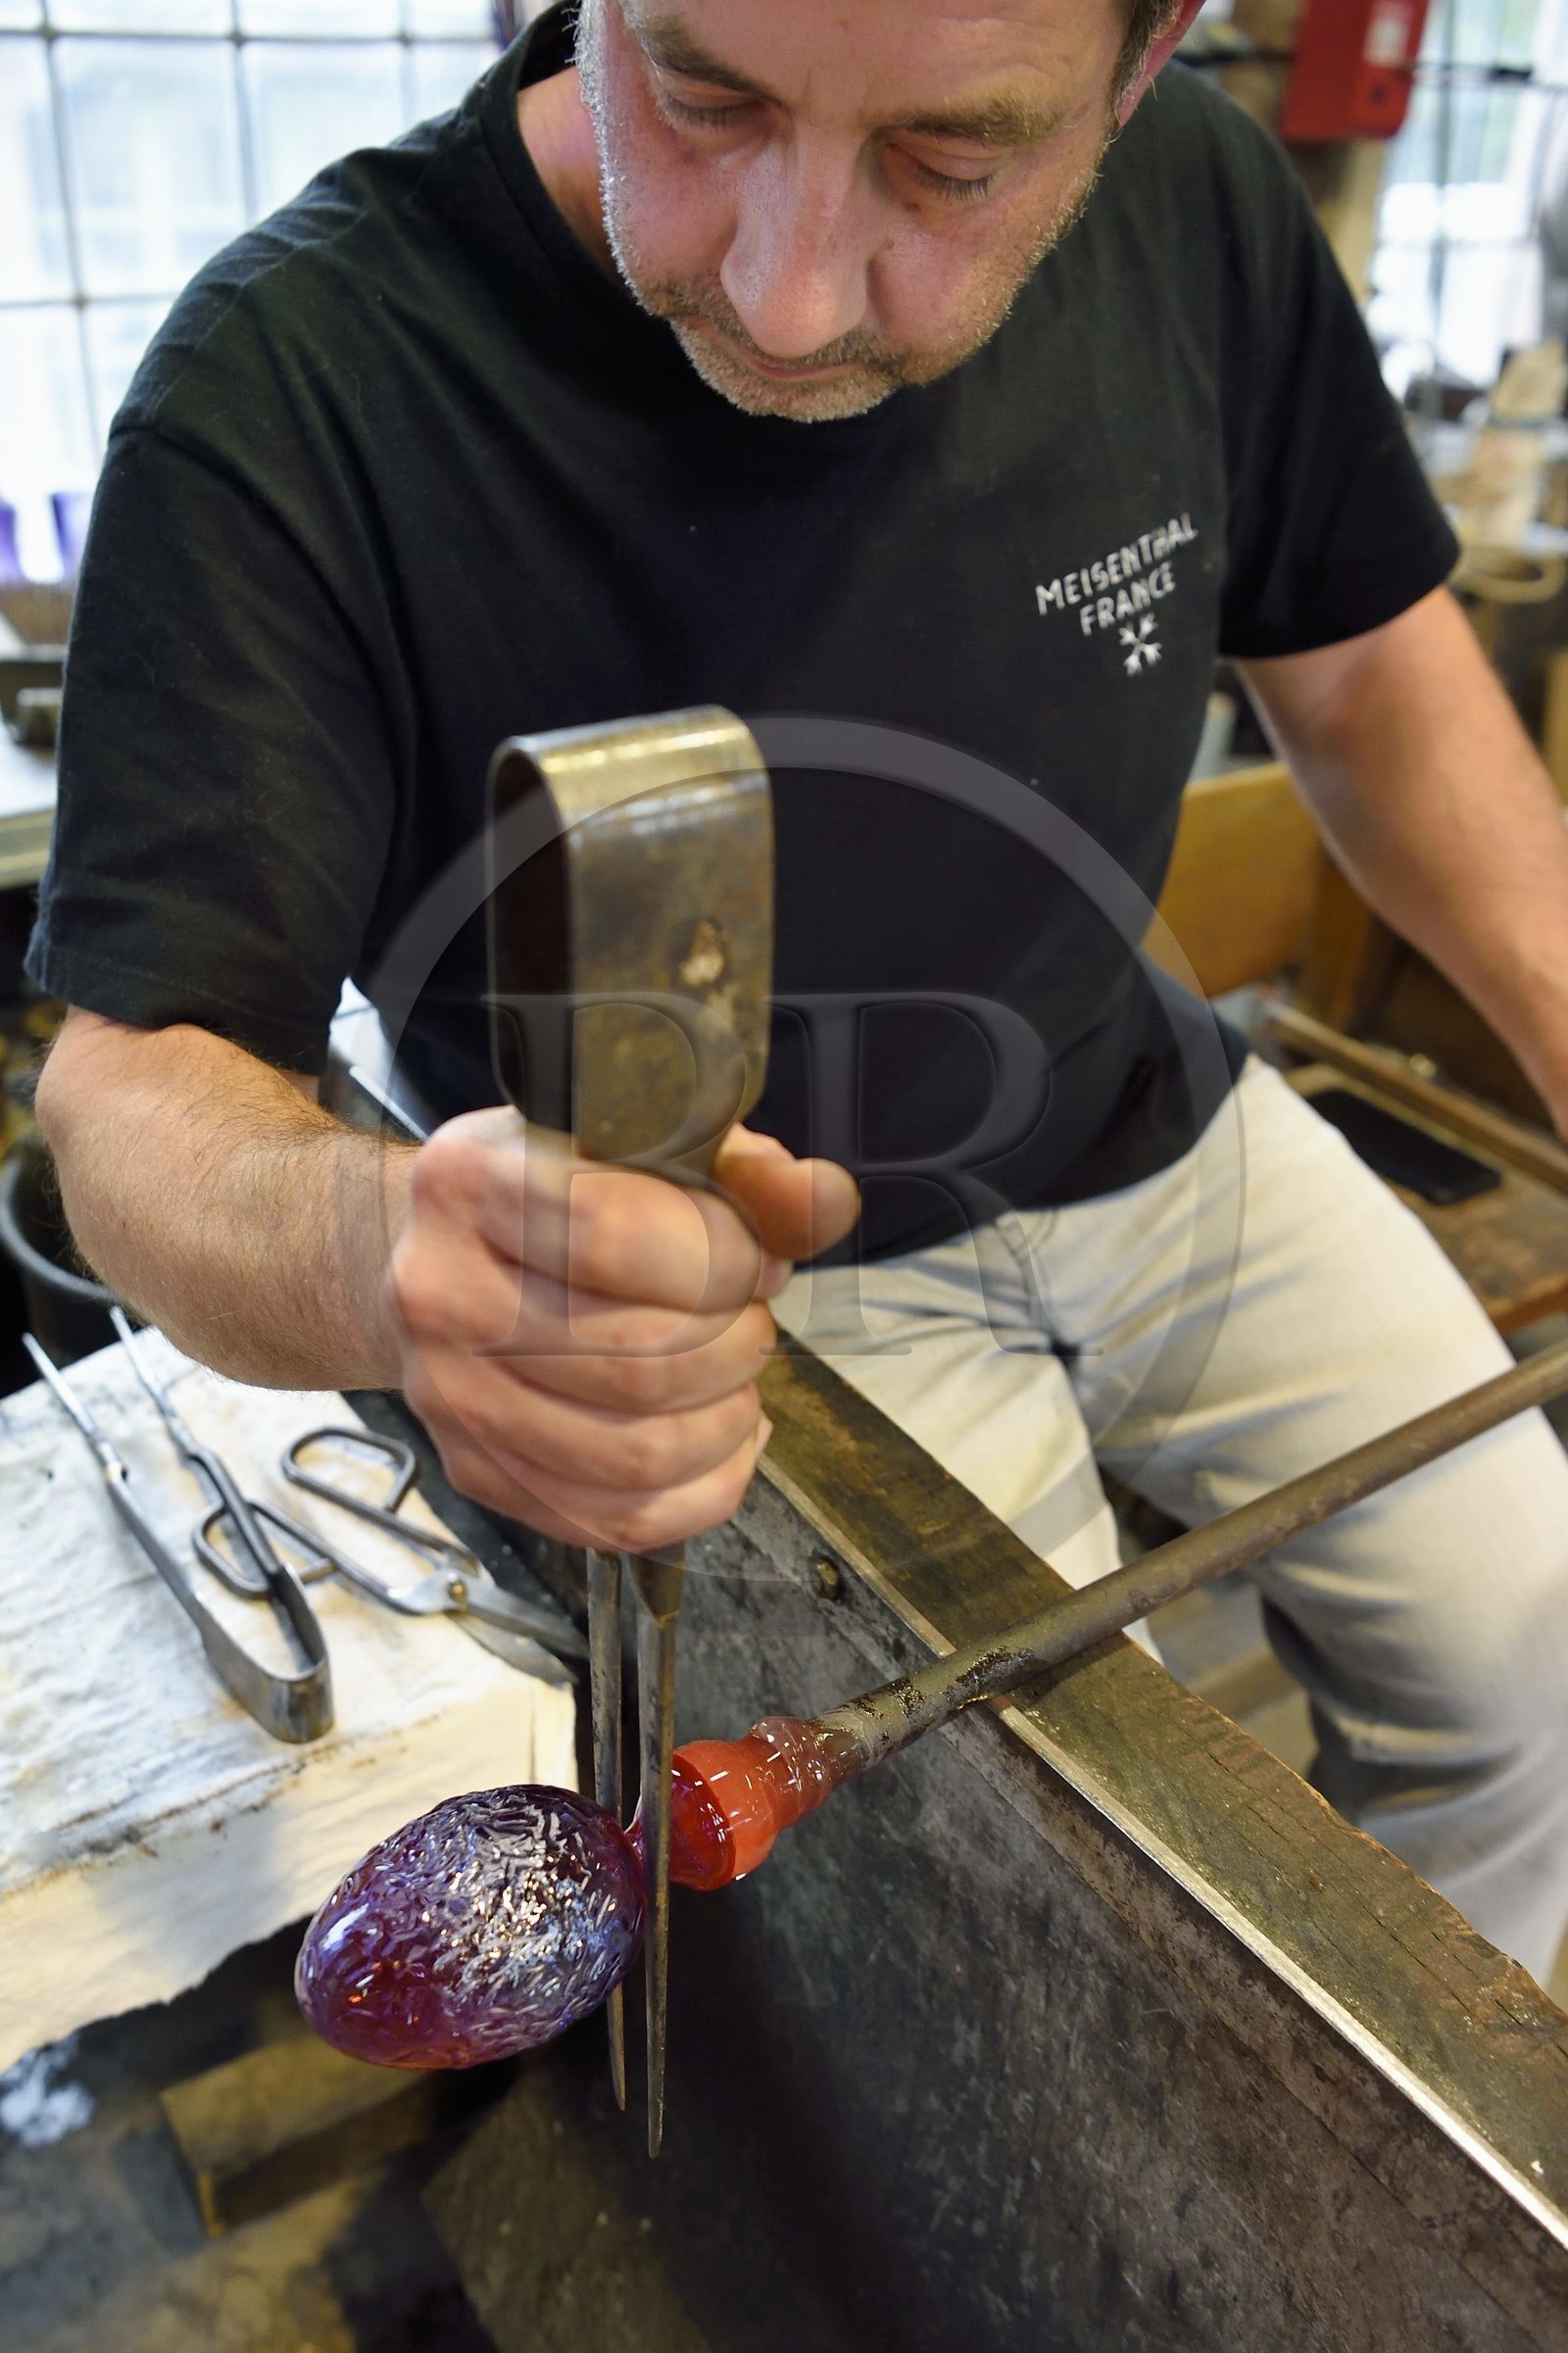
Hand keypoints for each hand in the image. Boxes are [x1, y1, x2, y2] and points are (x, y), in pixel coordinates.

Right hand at [388, 1114, 858, 1550]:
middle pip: (639, 1361)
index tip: (757, 1260)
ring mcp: (450, 1395)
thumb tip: (823, 1201)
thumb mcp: (645, 1145)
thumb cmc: (561, 1191)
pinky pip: (619, 1520)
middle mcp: (441, 1292)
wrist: (447, 1252)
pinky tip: (723, 1439)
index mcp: (473, 1182)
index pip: (616, 1237)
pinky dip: (704, 1489)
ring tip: (735, 1376)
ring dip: (726, 1421)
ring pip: (638, 1453)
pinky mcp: (476, 1470)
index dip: (724, 1258)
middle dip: (736, 1346)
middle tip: (750, 1319)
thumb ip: (743, 1169)